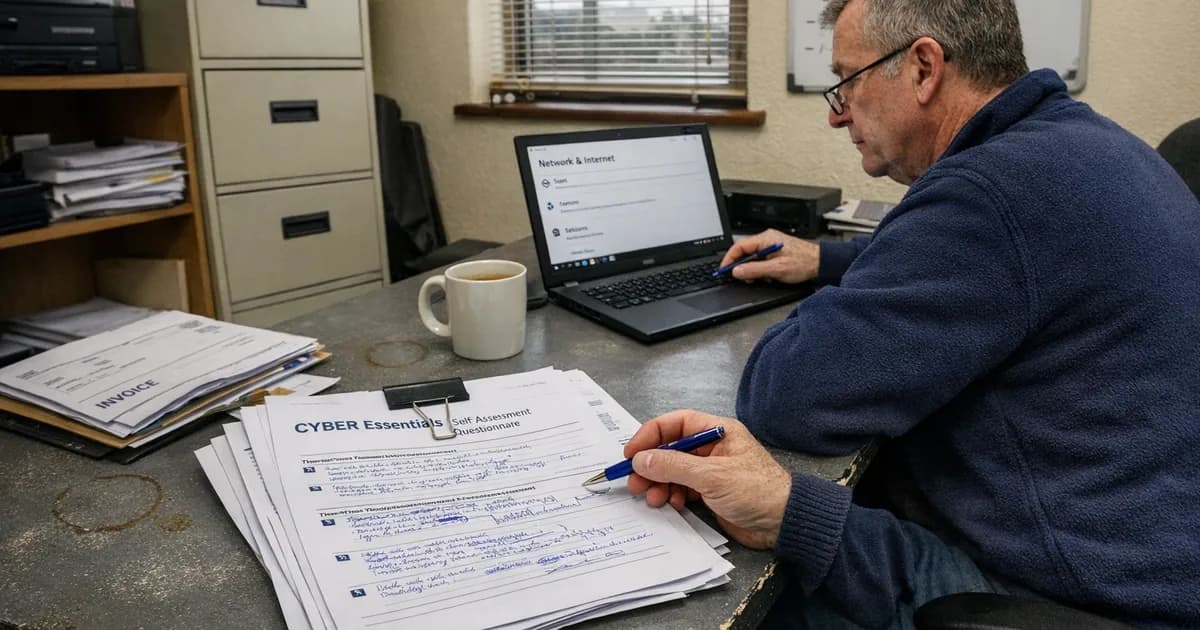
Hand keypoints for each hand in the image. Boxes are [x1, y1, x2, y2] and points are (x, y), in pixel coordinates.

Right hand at [624, 410, 791, 549]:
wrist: (783, 523)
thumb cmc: (756, 491)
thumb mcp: (711, 475)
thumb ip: (673, 465)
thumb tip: (641, 459)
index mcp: (717, 431)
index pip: (675, 424)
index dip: (650, 435)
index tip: (631, 453)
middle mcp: (712, 447)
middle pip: (670, 449)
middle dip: (651, 465)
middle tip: (634, 482)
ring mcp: (710, 470)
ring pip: (673, 471)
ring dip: (659, 483)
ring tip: (653, 498)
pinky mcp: (710, 492)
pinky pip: (681, 488)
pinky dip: (672, 495)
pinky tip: (670, 504)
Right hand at [720, 230, 818, 283]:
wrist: (821, 263)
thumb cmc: (804, 262)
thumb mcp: (776, 269)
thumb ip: (754, 270)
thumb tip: (737, 272)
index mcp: (765, 239)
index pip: (739, 247)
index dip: (729, 260)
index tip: (724, 270)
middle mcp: (767, 239)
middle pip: (745, 253)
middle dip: (744, 268)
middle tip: (745, 279)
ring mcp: (772, 245)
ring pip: (753, 259)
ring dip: (755, 271)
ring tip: (765, 277)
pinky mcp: (776, 252)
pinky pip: (762, 261)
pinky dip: (763, 270)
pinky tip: (771, 276)